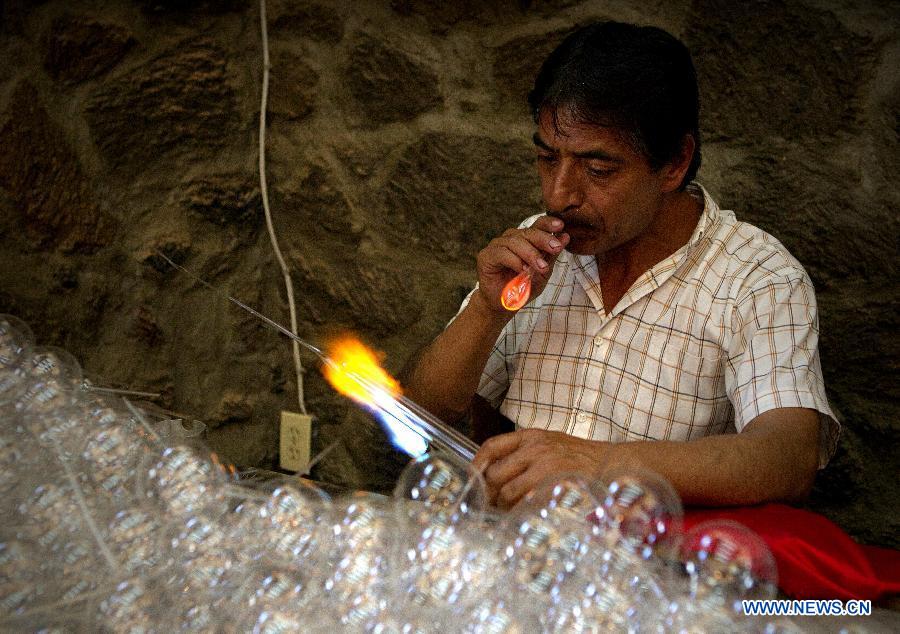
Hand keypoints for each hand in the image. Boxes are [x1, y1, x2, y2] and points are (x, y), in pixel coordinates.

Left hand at [473, 428, 609, 509]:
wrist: (612, 464)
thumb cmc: (579, 457)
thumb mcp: (550, 443)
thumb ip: (523, 453)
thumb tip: (493, 472)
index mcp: (531, 437)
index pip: (492, 446)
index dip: (476, 464)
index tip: (471, 477)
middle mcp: (535, 449)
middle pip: (495, 474)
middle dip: (490, 493)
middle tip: (492, 504)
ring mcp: (545, 467)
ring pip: (507, 492)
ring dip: (504, 506)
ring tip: (510, 511)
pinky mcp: (554, 486)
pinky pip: (526, 504)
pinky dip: (521, 513)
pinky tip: (525, 515)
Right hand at [474, 216, 569, 313]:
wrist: (504, 305)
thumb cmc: (523, 287)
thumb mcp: (543, 272)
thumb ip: (552, 255)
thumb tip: (565, 237)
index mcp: (525, 239)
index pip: (537, 225)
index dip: (548, 223)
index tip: (561, 226)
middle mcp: (511, 238)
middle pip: (528, 232)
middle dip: (543, 239)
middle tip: (555, 248)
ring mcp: (497, 245)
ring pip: (515, 242)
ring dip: (531, 254)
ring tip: (541, 268)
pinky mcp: (486, 256)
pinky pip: (502, 253)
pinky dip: (515, 261)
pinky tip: (523, 270)